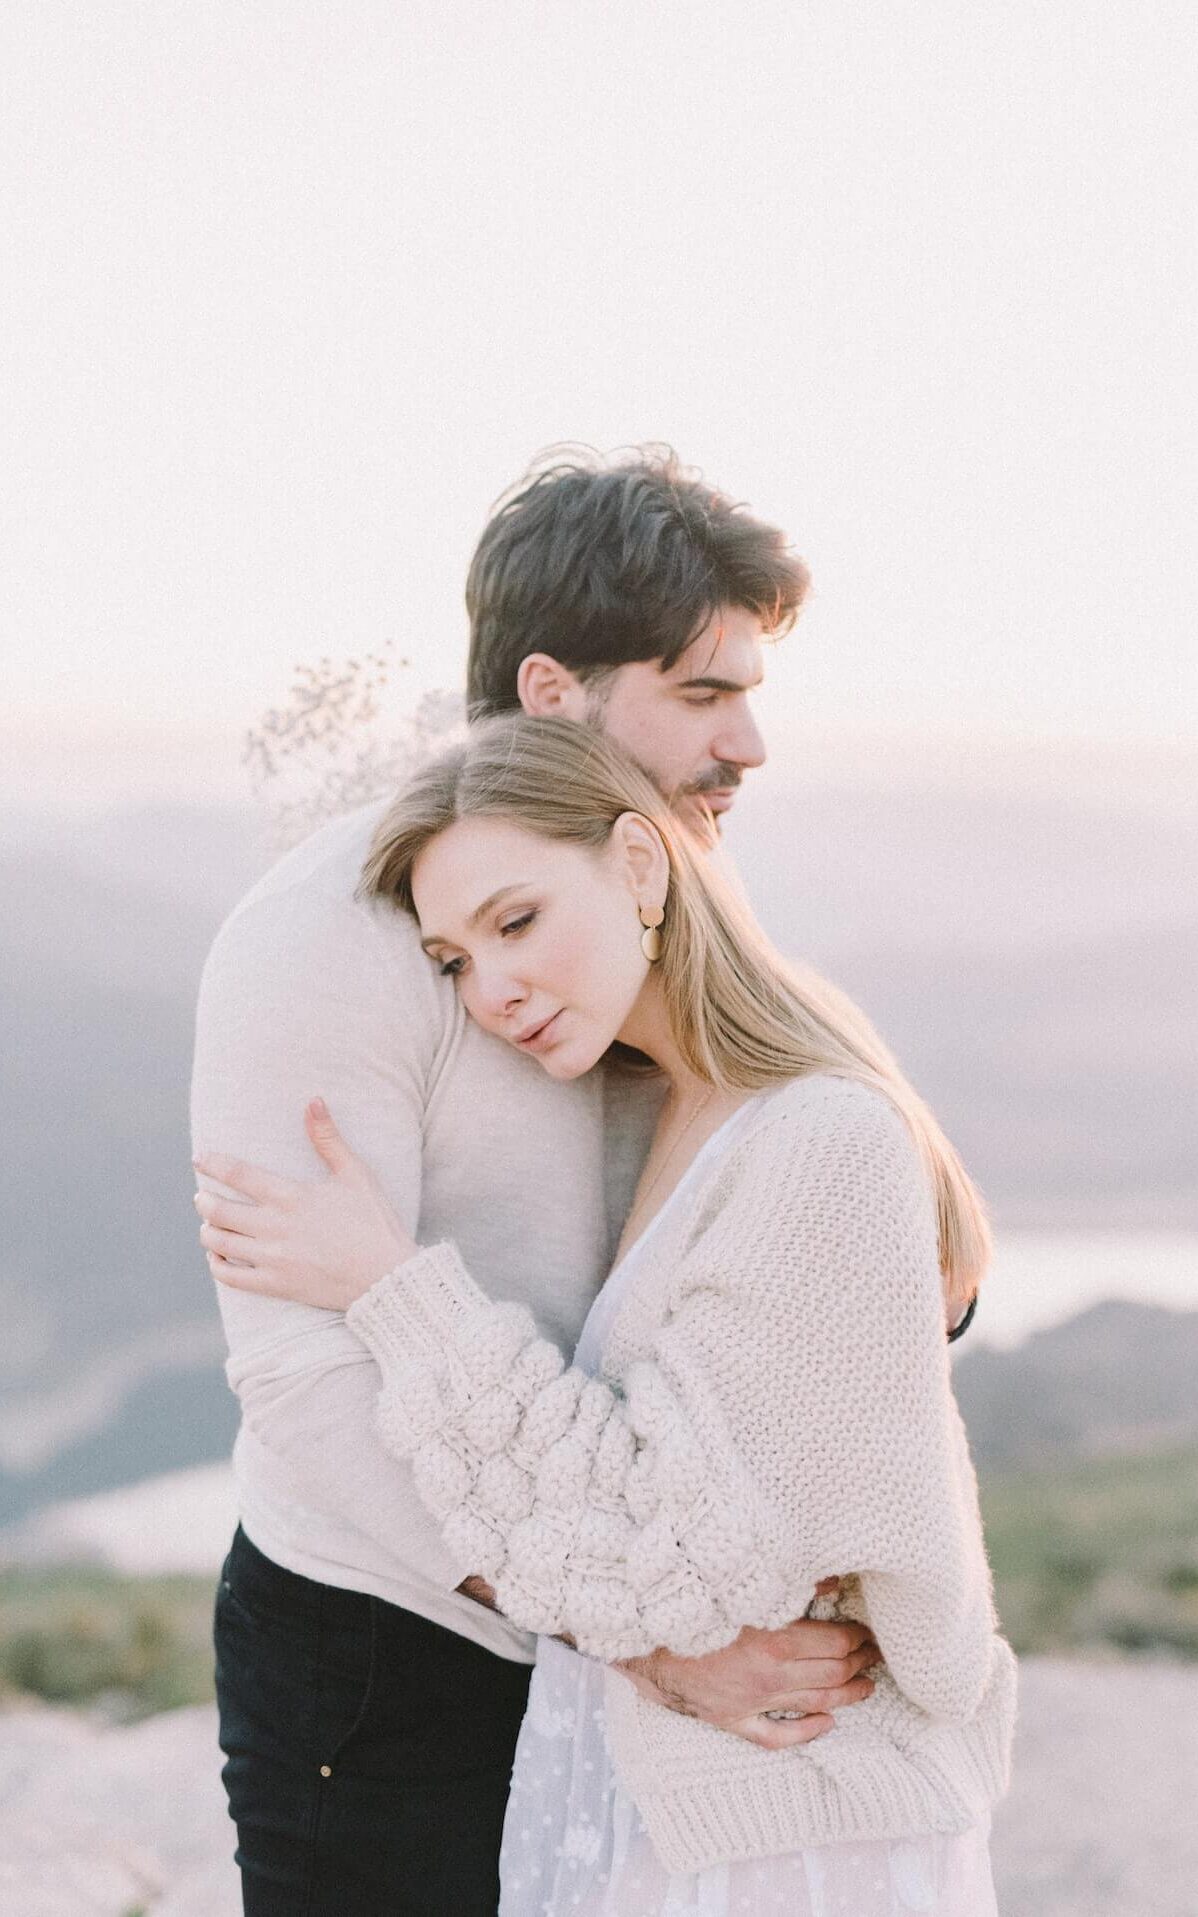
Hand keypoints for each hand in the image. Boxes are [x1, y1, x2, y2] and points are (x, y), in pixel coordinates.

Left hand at [193, 1099, 417, 1310]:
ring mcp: (273, 1259)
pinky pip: (231, 1278)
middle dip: (204, 1200)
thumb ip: (328, 1138)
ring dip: (206, 1231)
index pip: (237, 1174)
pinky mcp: (276, 1285)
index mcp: (291, 1196)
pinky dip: (216, 1266)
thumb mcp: (355, 1173)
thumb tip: (313, 1100)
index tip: (199, 1158)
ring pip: (219, 1243)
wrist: (386, 1276)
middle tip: (202, 1196)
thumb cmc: (373, 1221)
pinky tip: (217, 1257)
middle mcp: (275, 1227)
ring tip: (208, 1223)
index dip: (213, 1163)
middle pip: (218, 1210)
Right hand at [616, 1584, 880, 1750]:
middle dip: (859, 1664)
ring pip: (813, 1704)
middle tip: (875, 1655)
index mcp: (773, 1640)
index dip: (858, 1638)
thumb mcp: (742, 1586)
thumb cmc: (692, 1602)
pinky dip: (806, 1732)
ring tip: (867, 1686)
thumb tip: (830, 1579)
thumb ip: (789, 1583)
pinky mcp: (731, 1719)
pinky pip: (776, 1735)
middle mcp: (767, 1677)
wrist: (640, 1633)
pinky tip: (827, 1724)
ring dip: (847, 1695)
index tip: (868, 1631)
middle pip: (831, 1675)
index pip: (835, 1645)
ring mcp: (750, 1702)